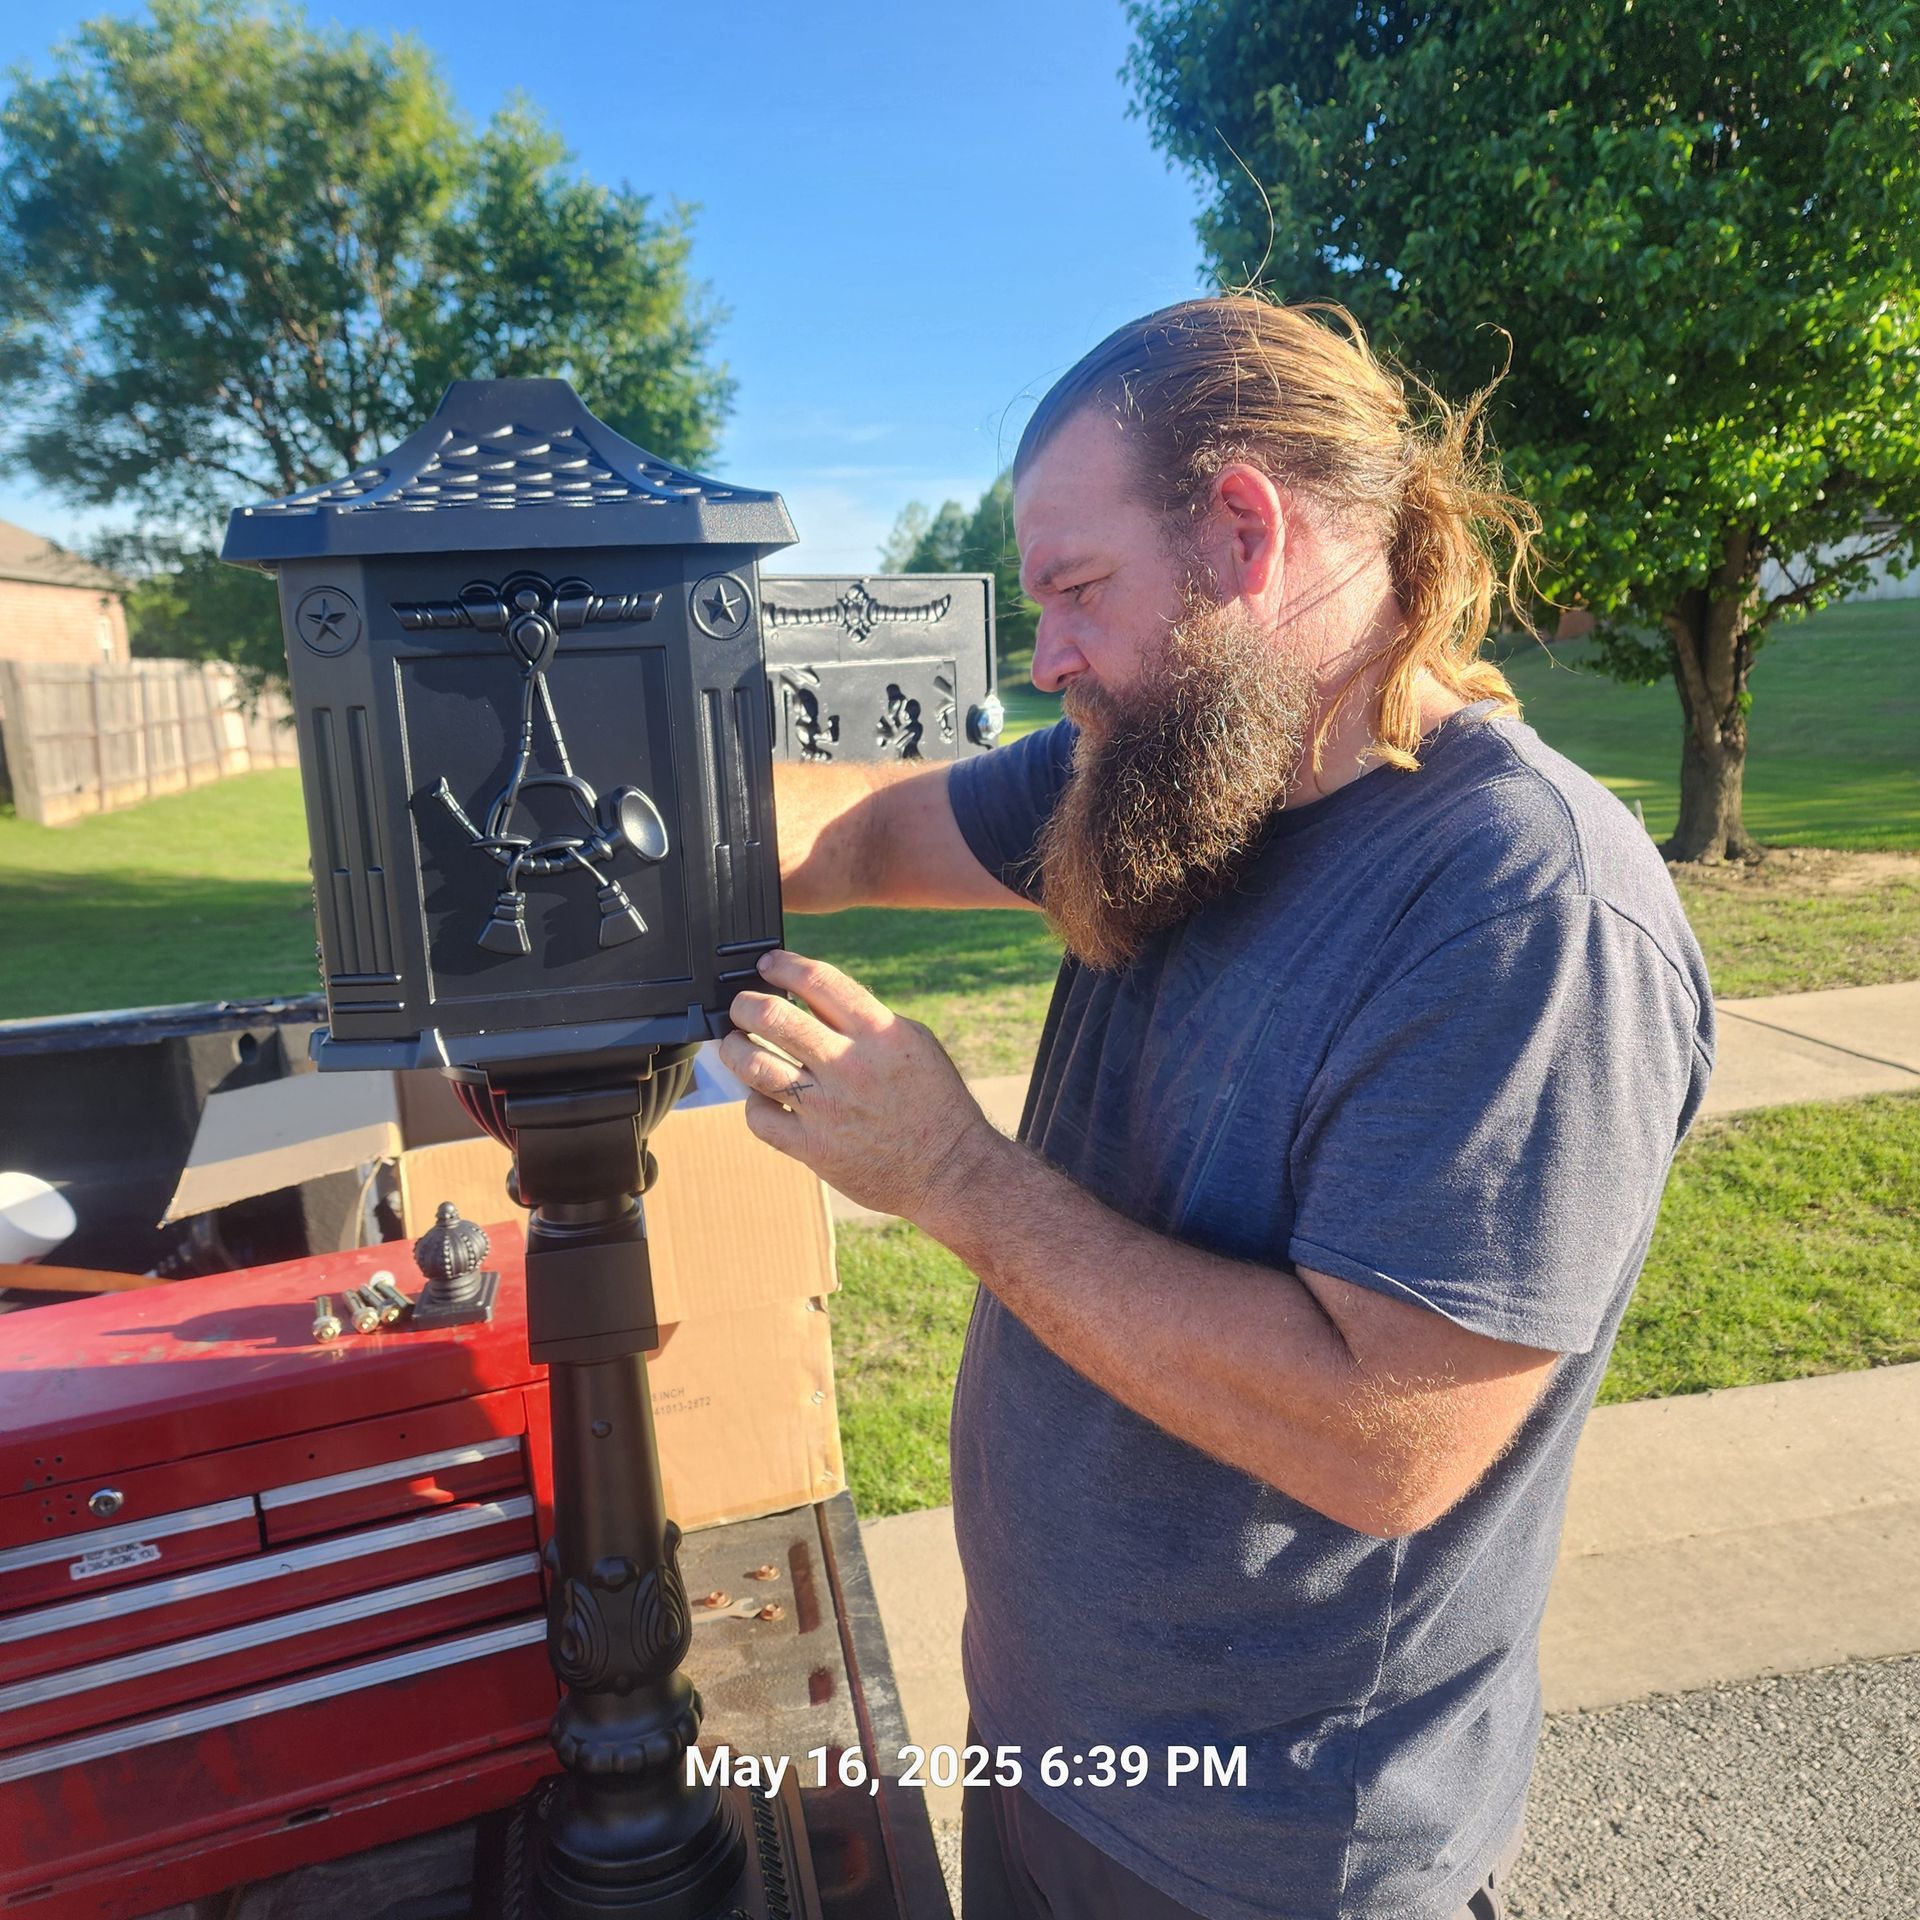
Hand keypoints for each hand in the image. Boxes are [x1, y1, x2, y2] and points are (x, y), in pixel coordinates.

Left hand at [720, 949, 1001, 1225]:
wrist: (950, 1170)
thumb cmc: (935, 1102)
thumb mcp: (914, 1042)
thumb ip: (865, 1018)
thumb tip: (813, 997)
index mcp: (879, 1032)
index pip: (817, 979)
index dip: (783, 964)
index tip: (768, 964)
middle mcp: (849, 1065)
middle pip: (770, 1016)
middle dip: (744, 1004)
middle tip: (742, 1007)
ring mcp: (827, 1108)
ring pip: (752, 1065)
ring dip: (734, 1049)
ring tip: (737, 1045)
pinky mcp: (813, 1148)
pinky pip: (759, 1117)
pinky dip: (753, 1102)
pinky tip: (763, 1095)